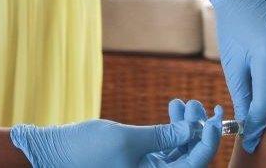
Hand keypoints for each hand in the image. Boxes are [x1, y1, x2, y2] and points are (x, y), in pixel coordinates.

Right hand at [10, 99, 222, 167]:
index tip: (214, 118)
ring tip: (183, 103)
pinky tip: (172, 109)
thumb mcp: (127, 140)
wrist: (51, 152)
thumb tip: (193, 131)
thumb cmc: (85, 151)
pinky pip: (163, 147)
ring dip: (185, 126)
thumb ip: (162, 136)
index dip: (208, 142)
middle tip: (201, 105)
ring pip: (178, 150)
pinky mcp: (137, 160)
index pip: (194, 165)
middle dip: (199, 130)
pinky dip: (170, 128)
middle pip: (189, 158)